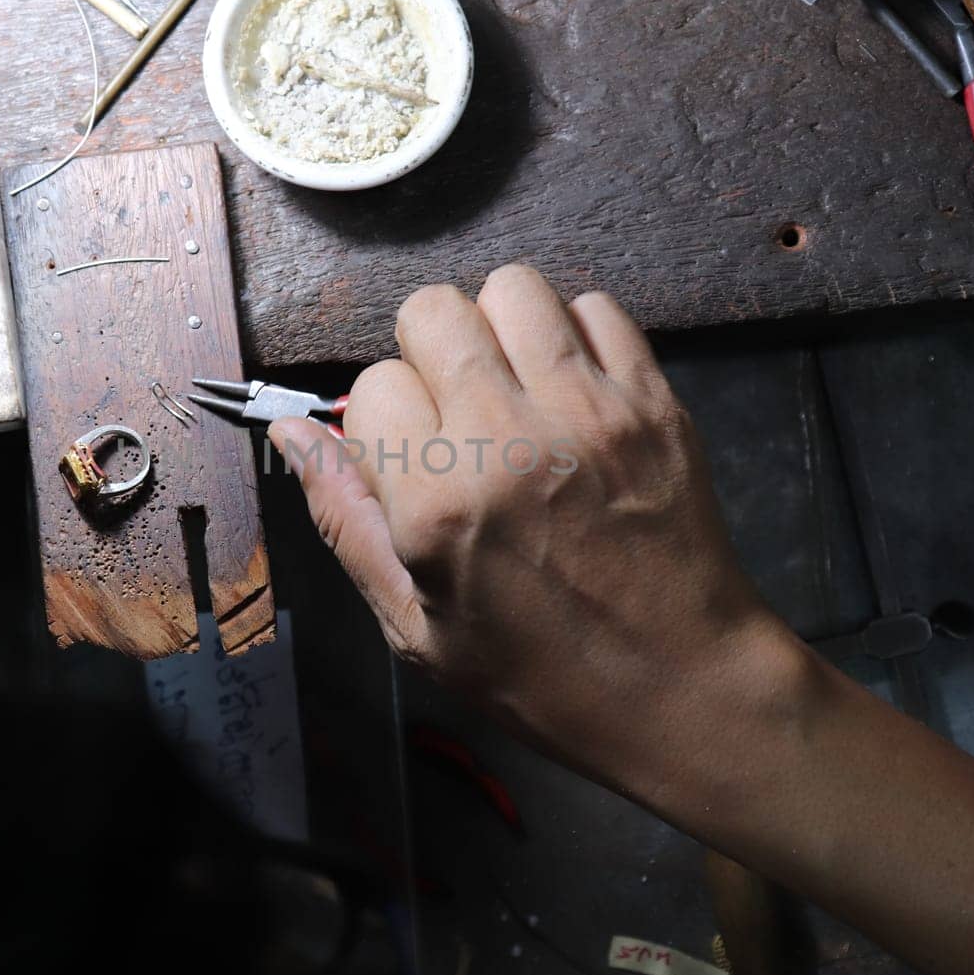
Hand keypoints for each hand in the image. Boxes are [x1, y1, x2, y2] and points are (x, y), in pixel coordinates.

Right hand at [271, 266, 800, 796]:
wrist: (683, 686)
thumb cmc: (537, 675)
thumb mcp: (414, 625)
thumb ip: (345, 520)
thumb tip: (290, 431)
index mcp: (436, 504)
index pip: (371, 386)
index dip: (380, 421)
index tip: (411, 459)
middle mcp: (506, 439)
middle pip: (432, 311)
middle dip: (426, 353)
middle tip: (454, 408)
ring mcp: (588, 412)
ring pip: (513, 288)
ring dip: (498, 328)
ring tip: (513, 387)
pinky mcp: (652, 402)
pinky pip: (596, 308)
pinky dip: (573, 335)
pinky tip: (571, 391)